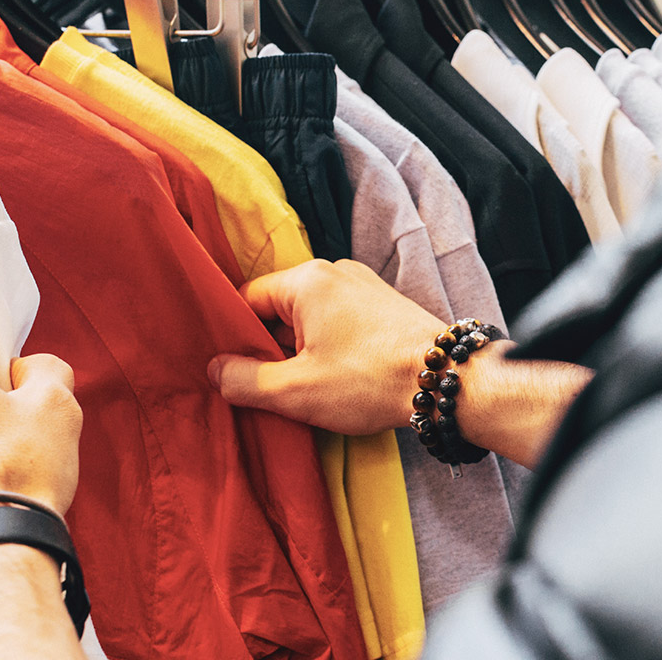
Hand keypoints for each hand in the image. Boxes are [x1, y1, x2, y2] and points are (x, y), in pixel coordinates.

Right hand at [209, 259, 447, 435]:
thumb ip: (244, 379)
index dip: (234, 337)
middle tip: (269, 387)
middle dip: (271, 348)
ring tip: (307, 389)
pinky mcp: (386, 306)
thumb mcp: (295, 390)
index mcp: (307, 280)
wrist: (446, 380)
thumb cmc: (368, 380)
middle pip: (280, 309)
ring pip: (312, 319)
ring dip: (303, 352)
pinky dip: (331, 348)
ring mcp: (365, 287)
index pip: (247, 300)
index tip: (234, 370)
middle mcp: (336, 271)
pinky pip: (341, 323)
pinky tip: (337, 380)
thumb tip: (215, 369)